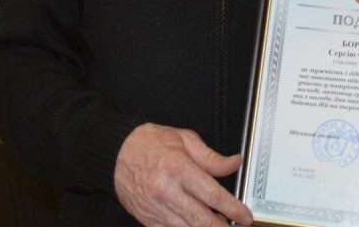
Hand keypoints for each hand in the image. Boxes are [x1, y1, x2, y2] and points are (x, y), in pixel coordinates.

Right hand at [115, 123, 253, 226]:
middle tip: (235, 225)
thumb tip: (234, 163)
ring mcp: (156, 208)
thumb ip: (211, 157)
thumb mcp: (184, 140)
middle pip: (202, 219)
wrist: (114, 153)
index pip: (213, 195)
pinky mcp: (148, 219)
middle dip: (222, 226)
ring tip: (217, 225)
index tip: (244, 216)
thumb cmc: (148, 143)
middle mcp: (167, 191)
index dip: (233, 209)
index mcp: (178, 168)